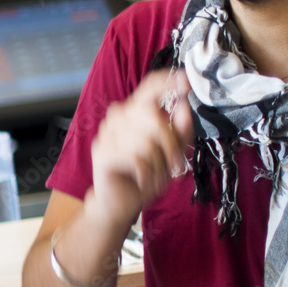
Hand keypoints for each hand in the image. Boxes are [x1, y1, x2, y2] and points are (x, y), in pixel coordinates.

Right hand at [87, 69, 192, 230]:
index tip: (185, 81)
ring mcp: (107, 134)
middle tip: (176, 164)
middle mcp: (118, 118)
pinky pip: (136, 157)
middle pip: (152, 114)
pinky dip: (147, 173)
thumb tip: (185, 107)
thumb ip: (180, 132)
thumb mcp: (169, 154)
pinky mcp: (102, 153)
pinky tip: (143, 180)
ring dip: (159, 164)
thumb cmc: (143, 177)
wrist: (118, 205)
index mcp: (134, 112)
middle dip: (171, 143)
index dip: (167, 81)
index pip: (149, 87)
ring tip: (157, 176)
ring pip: (146, 140)